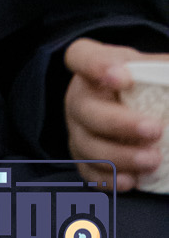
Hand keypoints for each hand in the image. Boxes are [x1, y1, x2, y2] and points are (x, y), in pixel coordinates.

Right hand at [64, 36, 167, 188]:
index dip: (95, 66)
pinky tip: (132, 181)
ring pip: (88, 146)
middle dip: (120, 123)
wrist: (124, 107)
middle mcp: (78, 97)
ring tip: (153, 160)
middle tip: (154, 130)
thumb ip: (160, 70)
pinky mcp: (82, 156)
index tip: (122, 76)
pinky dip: (110, 180)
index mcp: (90, 65)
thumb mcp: (146, 69)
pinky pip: (89, 172)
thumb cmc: (136, 84)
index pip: (81, 57)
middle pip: (86, 109)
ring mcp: (77, 128)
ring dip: (121, 156)